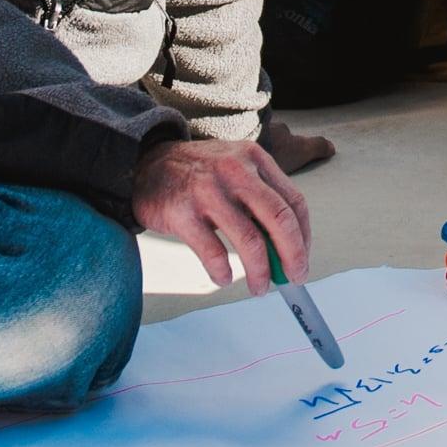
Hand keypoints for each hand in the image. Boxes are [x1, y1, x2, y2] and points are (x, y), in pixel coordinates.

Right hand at [131, 135, 310, 291]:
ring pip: (250, 240)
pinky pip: (213, 252)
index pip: (293, 201)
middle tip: (294, 278)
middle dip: (293, 256)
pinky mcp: (182, 212)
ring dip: (260, 271)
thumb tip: (287, 249)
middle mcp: (234, 170)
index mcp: (254, 158)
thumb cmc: (197, 173)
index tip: (302, 259)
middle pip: (279, 219)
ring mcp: (207, 191)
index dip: (303, 236)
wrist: (144, 165)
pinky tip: (224, 278)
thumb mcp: (235, 169)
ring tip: (259, 287)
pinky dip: (222, 272)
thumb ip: (260, 199)